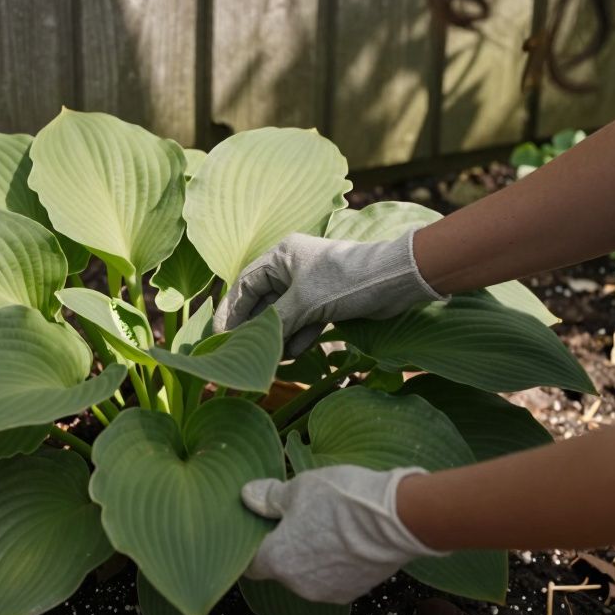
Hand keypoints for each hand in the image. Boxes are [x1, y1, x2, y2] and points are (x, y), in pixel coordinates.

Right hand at [213, 229, 444, 355]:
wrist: (395, 281)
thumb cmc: (346, 281)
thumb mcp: (304, 302)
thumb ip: (275, 323)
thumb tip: (255, 346)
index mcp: (281, 256)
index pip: (244, 285)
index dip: (230, 311)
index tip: (219, 336)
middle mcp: (292, 268)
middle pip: (262, 302)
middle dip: (255, 328)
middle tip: (241, 353)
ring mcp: (310, 286)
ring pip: (283, 315)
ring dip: (276, 336)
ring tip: (267, 358)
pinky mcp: (326, 302)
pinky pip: (302, 322)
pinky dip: (297, 337)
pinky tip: (290, 354)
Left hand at [241, 465, 442, 604]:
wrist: (398, 518)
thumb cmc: (343, 499)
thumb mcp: (299, 487)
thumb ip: (269, 497)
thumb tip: (248, 496)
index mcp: (278, 561)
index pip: (250, 564)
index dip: (253, 543)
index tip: (263, 524)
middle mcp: (300, 585)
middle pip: (282, 566)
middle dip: (286, 544)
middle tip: (299, 514)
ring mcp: (330, 591)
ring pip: (309, 572)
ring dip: (312, 552)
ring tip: (328, 521)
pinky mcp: (355, 590)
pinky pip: (334, 575)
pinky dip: (335, 559)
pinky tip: (348, 534)